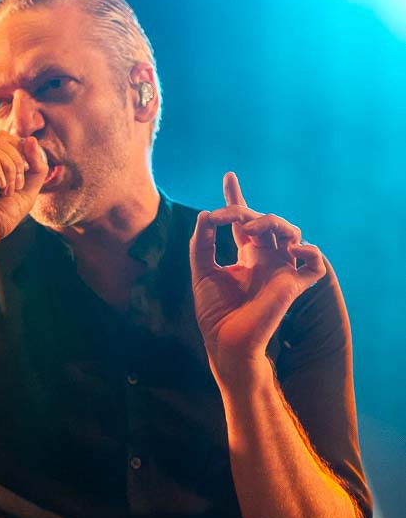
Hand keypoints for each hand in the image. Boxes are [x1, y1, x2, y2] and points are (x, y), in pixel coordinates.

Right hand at [0, 131, 47, 246]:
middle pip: (3, 140)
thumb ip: (37, 167)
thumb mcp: (27, 192)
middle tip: (13, 189)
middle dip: (16, 165)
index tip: (21, 180)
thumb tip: (32, 140)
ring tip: (3, 192)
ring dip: (7, 170)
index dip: (22, 154)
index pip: (9, 139)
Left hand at [189, 172, 325, 370]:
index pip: (244, 221)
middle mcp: (266, 260)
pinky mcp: (294, 286)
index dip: (237, 197)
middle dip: (245, 210)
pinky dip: (309, 252)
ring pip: (291, 232)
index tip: (228, 176)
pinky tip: (291, 249)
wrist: (226, 341)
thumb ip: (202, 242)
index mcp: (247, 256)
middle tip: (230, 216)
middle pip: (266, 220)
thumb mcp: (202, 271)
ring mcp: (282, 271)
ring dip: (271, 222)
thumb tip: (205, 215)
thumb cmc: (214, 312)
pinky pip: (315, 264)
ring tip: (249, 229)